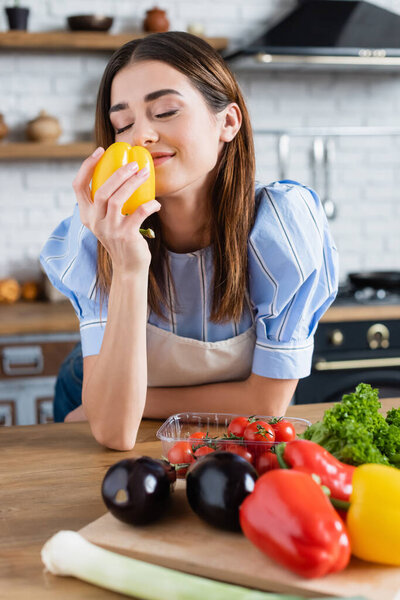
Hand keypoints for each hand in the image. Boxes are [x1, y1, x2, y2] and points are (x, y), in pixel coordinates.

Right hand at [72, 147, 160, 273]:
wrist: (129, 267)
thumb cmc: (122, 238)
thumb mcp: (108, 220)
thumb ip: (107, 202)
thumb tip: (121, 172)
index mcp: (86, 215)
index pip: (78, 186)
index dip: (87, 166)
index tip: (100, 151)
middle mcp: (94, 222)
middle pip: (101, 190)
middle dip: (117, 173)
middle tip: (133, 163)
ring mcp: (109, 230)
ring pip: (116, 200)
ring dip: (132, 183)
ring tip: (144, 173)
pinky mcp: (125, 236)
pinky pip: (139, 213)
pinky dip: (149, 205)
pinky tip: (156, 203)